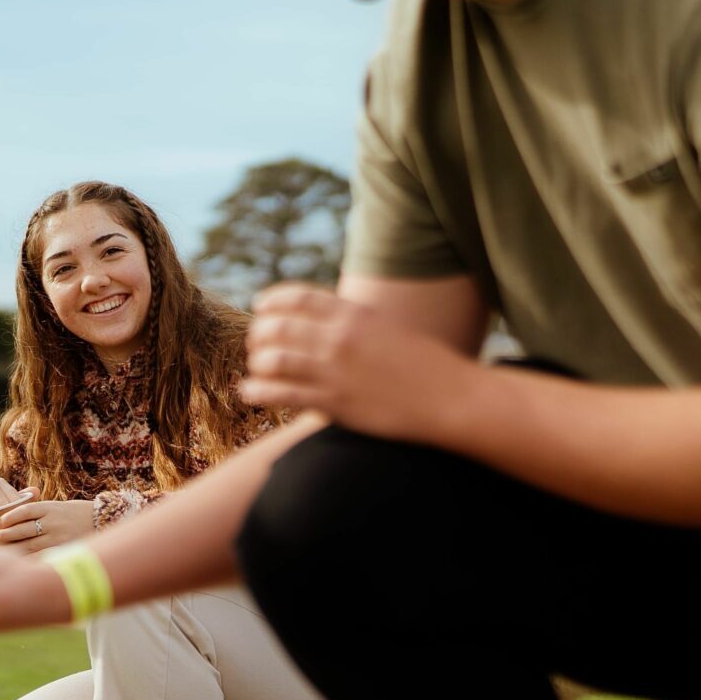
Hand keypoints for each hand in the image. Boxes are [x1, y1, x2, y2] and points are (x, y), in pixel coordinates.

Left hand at [0, 498, 94, 552]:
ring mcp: (59, 537)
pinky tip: (16, 562)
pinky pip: (42, 555)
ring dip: (12, 548)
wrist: (101, 519)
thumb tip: (13, 510)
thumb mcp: (57, 506)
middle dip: (6, 534)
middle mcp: (54, 522)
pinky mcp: (64, 549)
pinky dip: (28, 559)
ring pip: (31, 544)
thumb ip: (38, 509)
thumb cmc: (74, 513)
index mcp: (51, 507)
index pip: (26, 510)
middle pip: (24, 529)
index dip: (10, 516)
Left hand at [242, 283, 479, 441]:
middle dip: (259, 334)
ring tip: (257, 368)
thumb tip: (323, 317)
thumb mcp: (387, 328)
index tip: (261, 307)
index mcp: (354, 313)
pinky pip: (281, 393)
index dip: (271, 300)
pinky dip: (258, 390)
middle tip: (256, 343)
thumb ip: (354, 321)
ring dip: (257, 362)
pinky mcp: (335, 403)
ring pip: (273, 358)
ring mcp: (335, 370)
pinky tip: (250, 391)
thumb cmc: (423, 364)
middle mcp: (340, 337)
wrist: (450, 398)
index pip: (297, 296)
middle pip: (277, 325)